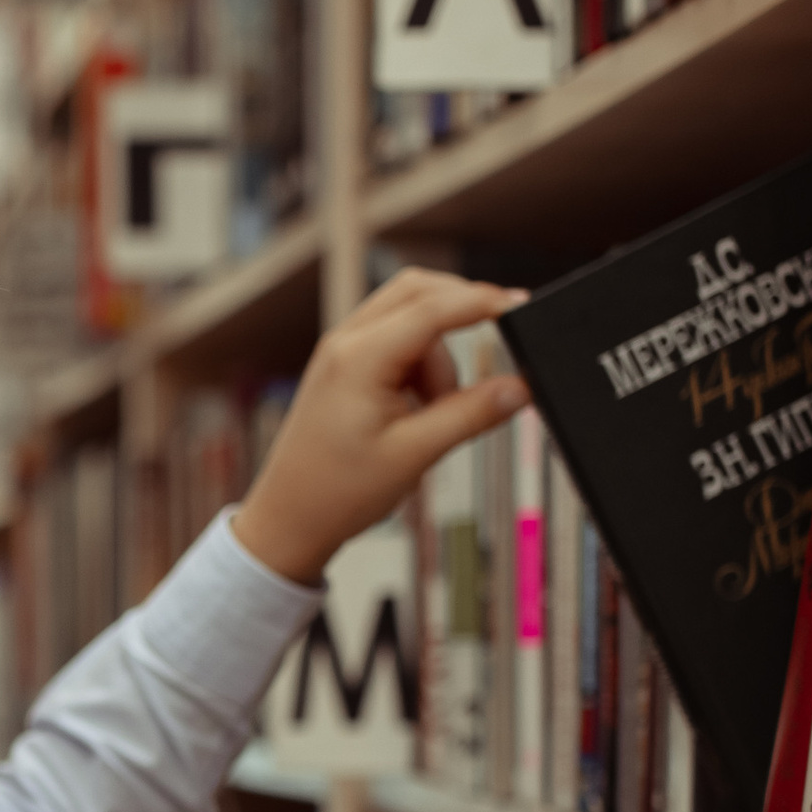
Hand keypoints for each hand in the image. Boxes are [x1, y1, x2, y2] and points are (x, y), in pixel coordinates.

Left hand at [231, 266, 529, 589]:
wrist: (289, 520)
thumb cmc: (339, 492)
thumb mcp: (415, 455)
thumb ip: (471, 415)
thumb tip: (520, 387)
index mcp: (359, 358)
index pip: (433, 307)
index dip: (483, 302)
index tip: (522, 308)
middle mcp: (345, 342)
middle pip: (418, 291)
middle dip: (461, 313)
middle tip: (496, 346)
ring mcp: (341, 351)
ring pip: (409, 318)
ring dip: (438, 355)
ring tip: (434, 416)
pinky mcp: (344, 366)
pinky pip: (395, 342)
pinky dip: (420, 365)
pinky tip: (417, 411)